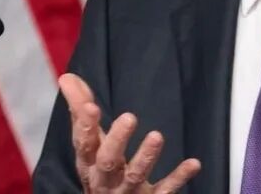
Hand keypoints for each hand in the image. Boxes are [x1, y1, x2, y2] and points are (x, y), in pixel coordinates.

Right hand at [59, 73, 201, 192]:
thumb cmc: (100, 171)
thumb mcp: (89, 144)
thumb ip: (80, 111)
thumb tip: (67, 77)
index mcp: (89, 163)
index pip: (84, 144)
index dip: (85, 126)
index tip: (90, 105)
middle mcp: (106, 179)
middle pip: (108, 162)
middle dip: (117, 141)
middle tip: (129, 117)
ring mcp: (128, 191)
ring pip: (135, 176)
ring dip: (145, 157)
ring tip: (157, 136)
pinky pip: (164, 190)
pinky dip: (178, 178)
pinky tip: (193, 163)